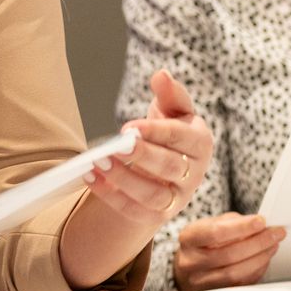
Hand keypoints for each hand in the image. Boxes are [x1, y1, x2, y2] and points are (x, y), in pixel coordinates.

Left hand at [87, 69, 211, 231]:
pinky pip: (135, 211)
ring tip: (98, 162)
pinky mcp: (157, 216)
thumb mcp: (172, 110)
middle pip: (170, 167)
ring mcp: (177, 198)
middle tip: (115, 145)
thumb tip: (160, 75)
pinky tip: (91, 177)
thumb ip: (169, 94)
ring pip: (153, 195)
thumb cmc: (168, 134)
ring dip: (124, 179)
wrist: (161, 169)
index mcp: (200, 143)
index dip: (156, 132)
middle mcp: (194, 174)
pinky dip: (111, 196)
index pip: (181, 138)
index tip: (128, 127)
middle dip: (142, 156)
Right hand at [174, 213, 285, 290]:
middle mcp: (191, 262)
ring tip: (272, 245)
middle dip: (258, 243)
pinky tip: (264, 259)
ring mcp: (202, 281)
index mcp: (189, 239)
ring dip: (261, 258)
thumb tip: (258, 225)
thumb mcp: (209, 225)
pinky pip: (241, 284)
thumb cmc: (201, 243)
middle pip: (229, 254)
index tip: (261, 221)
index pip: (215, 233)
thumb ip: (232, 223)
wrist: (189, 266)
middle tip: (275, 233)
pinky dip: (257, 270)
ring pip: (236, 273)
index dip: (241, 227)